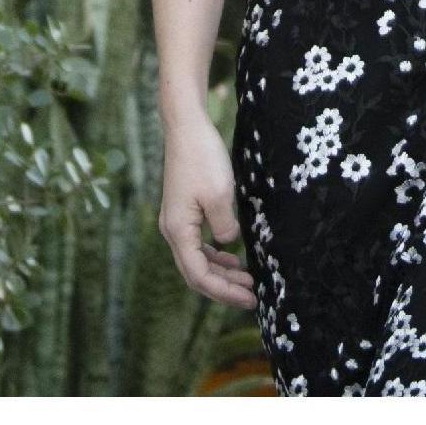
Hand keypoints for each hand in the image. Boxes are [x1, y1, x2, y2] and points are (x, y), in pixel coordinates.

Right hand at [158, 107, 257, 309]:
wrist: (186, 126)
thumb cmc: (202, 157)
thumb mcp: (220, 194)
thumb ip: (224, 227)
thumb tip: (229, 244)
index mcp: (178, 232)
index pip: (199, 276)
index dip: (224, 291)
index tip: (249, 298)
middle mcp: (172, 231)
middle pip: (197, 272)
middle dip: (224, 287)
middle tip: (253, 296)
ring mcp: (176, 221)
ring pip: (197, 259)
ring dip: (221, 271)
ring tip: (247, 279)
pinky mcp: (184, 211)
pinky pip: (198, 244)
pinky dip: (215, 254)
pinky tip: (232, 255)